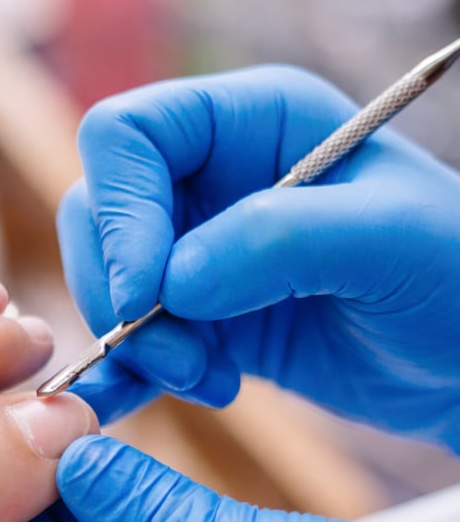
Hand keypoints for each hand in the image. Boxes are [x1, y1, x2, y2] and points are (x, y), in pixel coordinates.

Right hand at [58, 66, 459, 447]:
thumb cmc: (452, 279)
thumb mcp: (391, 239)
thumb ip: (281, 240)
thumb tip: (171, 282)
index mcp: (252, 122)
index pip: (128, 137)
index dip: (119, 212)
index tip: (145, 295)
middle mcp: (211, 180)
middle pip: (97, 214)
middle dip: (122, 295)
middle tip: (184, 359)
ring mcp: (198, 252)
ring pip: (107, 284)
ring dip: (136, 345)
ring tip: (208, 381)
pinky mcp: (199, 319)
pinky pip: (129, 340)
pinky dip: (126, 375)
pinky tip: (157, 399)